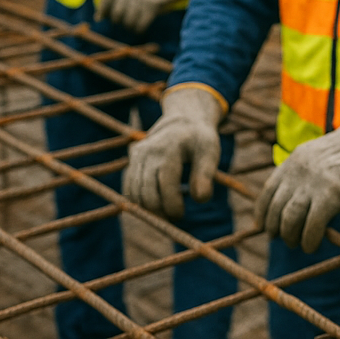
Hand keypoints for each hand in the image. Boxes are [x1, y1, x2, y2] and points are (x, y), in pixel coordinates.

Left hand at [97, 0, 187, 32]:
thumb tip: (98, 18)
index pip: (105, 3)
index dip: (105, 13)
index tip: (105, 18)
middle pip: (117, 15)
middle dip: (120, 21)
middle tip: (126, 21)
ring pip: (128, 21)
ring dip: (130, 26)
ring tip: (134, 25)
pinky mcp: (152, 4)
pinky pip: (141, 24)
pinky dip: (139, 28)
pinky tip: (140, 28)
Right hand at [123, 86, 223, 219]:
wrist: (183, 121)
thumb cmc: (199, 140)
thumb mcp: (210, 152)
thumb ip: (206, 175)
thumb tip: (201, 199)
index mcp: (171, 148)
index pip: (166, 183)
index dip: (172, 204)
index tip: (179, 215)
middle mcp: (150, 151)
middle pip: (146, 191)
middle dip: (158, 210)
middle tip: (172, 219)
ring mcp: (138, 154)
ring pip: (134, 192)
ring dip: (147, 208)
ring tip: (165, 213)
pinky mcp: (132, 159)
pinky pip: (129, 186)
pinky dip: (138, 200)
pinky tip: (154, 204)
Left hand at [254, 106, 339, 253]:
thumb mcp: (314, 157)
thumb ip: (299, 175)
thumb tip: (288, 203)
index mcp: (292, 162)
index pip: (267, 191)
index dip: (262, 212)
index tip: (263, 225)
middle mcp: (297, 173)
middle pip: (276, 208)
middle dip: (275, 228)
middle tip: (282, 238)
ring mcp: (313, 184)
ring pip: (289, 219)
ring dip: (290, 236)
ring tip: (296, 243)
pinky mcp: (330, 196)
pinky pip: (312, 227)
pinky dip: (309, 241)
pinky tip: (311, 246)